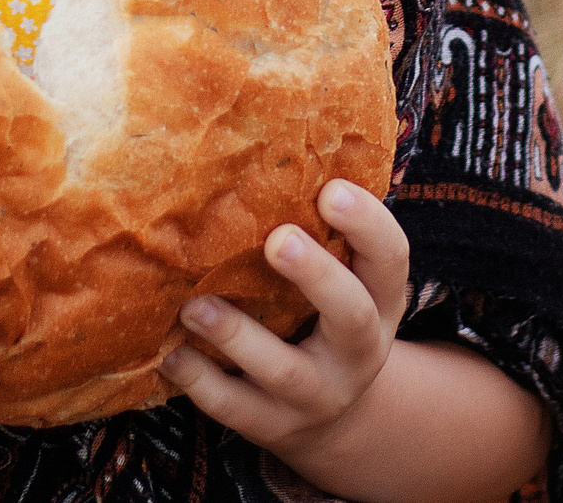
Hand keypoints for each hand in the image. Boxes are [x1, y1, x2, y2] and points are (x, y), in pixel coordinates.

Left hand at [157, 178, 410, 462]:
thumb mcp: (349, 279)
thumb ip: (326, 231)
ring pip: (284, 370)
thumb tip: (273, 136)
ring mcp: (317, 394)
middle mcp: (358, 351)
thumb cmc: (328, 315)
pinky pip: (236, 410)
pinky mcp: (274, 425)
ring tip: (195, 304)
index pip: (392, 259)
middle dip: (316, 277)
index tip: (330, 189)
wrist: (336, 415)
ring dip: (238, 335)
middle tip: (276, 239)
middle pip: (351, 316)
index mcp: (382, 300)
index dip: (368, 224)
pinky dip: (200, 382)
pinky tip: (170, 353)